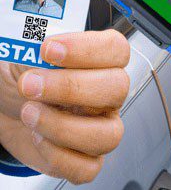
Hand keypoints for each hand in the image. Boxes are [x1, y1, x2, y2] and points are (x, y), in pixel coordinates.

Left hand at [0, 29, 129, 183]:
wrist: (9, 102)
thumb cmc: (24, 72)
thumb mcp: (27, 51)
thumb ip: (36, 44)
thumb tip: (36, 49)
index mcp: (101, 61)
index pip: (117, 49)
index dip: (87, 49)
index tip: (48, 49)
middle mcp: (108, 93)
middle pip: (117, 88)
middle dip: (71, 87)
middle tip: (31, 83)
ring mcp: (101, 126)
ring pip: (109, 135)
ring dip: (63, 127)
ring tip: (29, 113)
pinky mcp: (86, 157)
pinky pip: (88, 168)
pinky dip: (59, 157)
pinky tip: (38, 137)